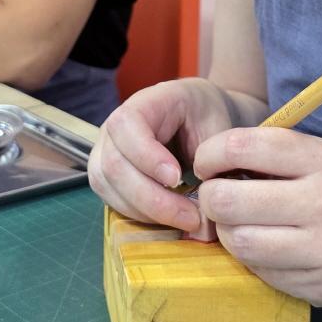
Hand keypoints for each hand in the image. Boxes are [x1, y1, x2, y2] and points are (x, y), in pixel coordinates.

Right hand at [89, 77, 236, 234]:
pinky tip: (171, 217)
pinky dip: (143, 215)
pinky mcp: (107, 177)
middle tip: (192, 217)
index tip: (177, 178)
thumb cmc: (207, 118)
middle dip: (152, 198)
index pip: (126, 125)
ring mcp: (105, 152)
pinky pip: (114, 200)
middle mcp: (115, 127)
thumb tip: (205, 209)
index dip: (146, 156)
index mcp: (144, 103)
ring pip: (109, 187)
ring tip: (187, 219)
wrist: (199, 117)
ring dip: (148, 212)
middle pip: (114, 164)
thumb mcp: (216, 128)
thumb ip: (210, 162)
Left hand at [193, 127, 321, 319]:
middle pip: (229, 199)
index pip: (244, 146)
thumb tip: (214, 160)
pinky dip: (254, 262)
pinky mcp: (321, 287)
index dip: (210, 154)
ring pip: (239, 241)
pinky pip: (261, 272)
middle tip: (218, 201)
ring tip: (241, 226)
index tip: (206, 165)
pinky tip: (269, 252)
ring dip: (229, 235)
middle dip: (211, 200)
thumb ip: (279, 157)